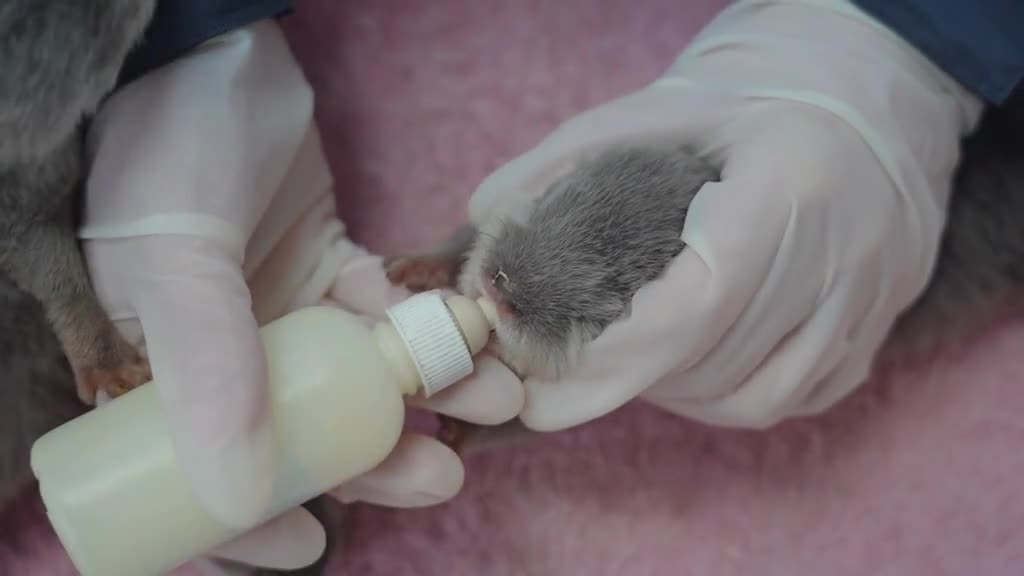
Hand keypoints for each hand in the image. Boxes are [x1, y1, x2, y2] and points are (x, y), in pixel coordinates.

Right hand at [80, 21, 520, 571]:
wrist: (220, 53)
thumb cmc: (168, 149)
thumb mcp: (174, 262)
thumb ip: (208, 372)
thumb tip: (244, 496)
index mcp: (155, 368)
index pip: (195, 473)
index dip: (248, 522)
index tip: (311, 546)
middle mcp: (223, 352)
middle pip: (300, 436)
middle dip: (374, 462)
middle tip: (442, 475)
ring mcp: (281, 312)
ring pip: (356, 379)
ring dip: (423, 393)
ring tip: (491, 395)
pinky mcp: (331, 268)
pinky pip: (382, 314)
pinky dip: (420, 325)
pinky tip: (462, 331)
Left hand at [468, 0, 982, 430]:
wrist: (864, 96)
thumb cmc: (746, 103)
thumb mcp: (649, 113)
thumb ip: (555, 165)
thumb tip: (480, 222)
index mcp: (789, 187)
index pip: (696, 309)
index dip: (612, 361)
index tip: (542, 385)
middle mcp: (845, 256)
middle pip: (714, 365)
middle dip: (627, 377)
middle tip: (571, 362)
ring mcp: (868, 304)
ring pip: (751, 399)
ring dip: (674, 393)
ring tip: (633, 356)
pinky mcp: (873, 336)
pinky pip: (789, 400)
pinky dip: (727, 396)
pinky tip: (693, 362)